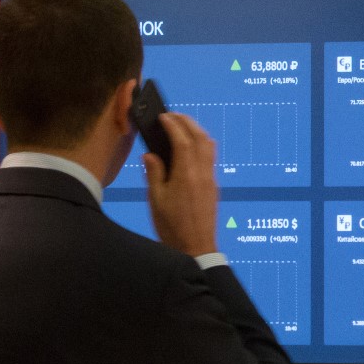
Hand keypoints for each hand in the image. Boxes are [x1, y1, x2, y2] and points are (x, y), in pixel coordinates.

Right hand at [144, 112, 218, 257]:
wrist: (196, 247)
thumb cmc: (172, 227)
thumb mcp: (156, 200)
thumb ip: (154, 173)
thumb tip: (151, 154)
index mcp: (186, 175)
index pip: (182, 141)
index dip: (173, 125)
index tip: (163, 117)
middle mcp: (202, 174)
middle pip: (200, 138)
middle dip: (187, 122)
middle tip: (173, 116)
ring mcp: (210, 179)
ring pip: (208, 146)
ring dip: (196, 131)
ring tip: (181, 126)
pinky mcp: (213, 186)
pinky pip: (210, 157)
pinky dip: (200, 144)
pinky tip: (189, 147)